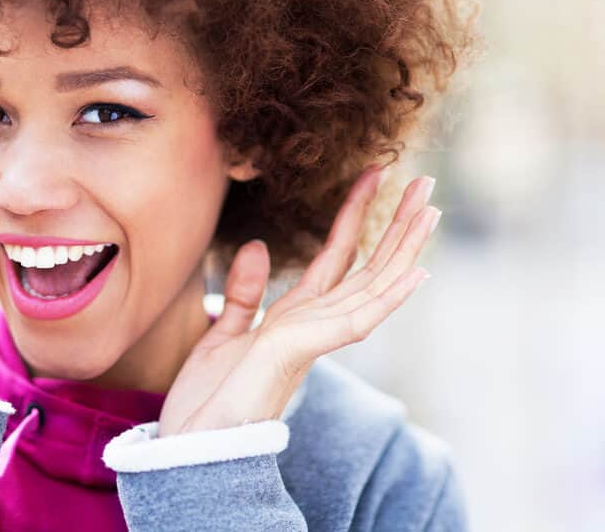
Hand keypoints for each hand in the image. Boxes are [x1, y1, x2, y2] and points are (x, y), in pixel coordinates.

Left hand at [157, 165, 439, 436]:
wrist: (191, 447)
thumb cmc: (209, 401)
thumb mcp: (221, 334)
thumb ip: (243, 293)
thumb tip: (257, 246)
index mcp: (294, 315)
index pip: (335, 256)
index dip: (355, 215)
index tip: (372, 175)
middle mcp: (313, 324)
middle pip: (366, 265)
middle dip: (395, 224)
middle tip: (424, 181)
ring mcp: (312, 338)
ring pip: (371, 286)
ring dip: (403, 249)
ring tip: (430, 210)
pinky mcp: (300, 350)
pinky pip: (355, 321)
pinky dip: (387, 298)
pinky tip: (417, 272)